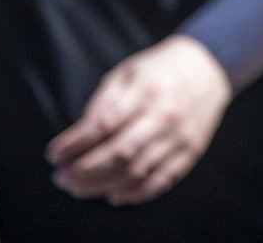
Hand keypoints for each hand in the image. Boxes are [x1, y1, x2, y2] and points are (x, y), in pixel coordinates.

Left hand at [46, 35, 233, 206]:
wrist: (208, 67)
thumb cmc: (159, 70)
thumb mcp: (128, 73)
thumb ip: (104, 103)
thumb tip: (79, 138)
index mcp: (146, 90)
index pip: (104, 124)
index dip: (75, 144)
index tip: (54, 155)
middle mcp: (164, 115)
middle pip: (120, 154)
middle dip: (84, 171)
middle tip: (61, 178)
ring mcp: (180, 136)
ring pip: (137, 172)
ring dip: (102, 185)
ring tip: (78, 188)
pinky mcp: (190, 151)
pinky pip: (161, 180)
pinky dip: (135, 193)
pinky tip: (113, 194)